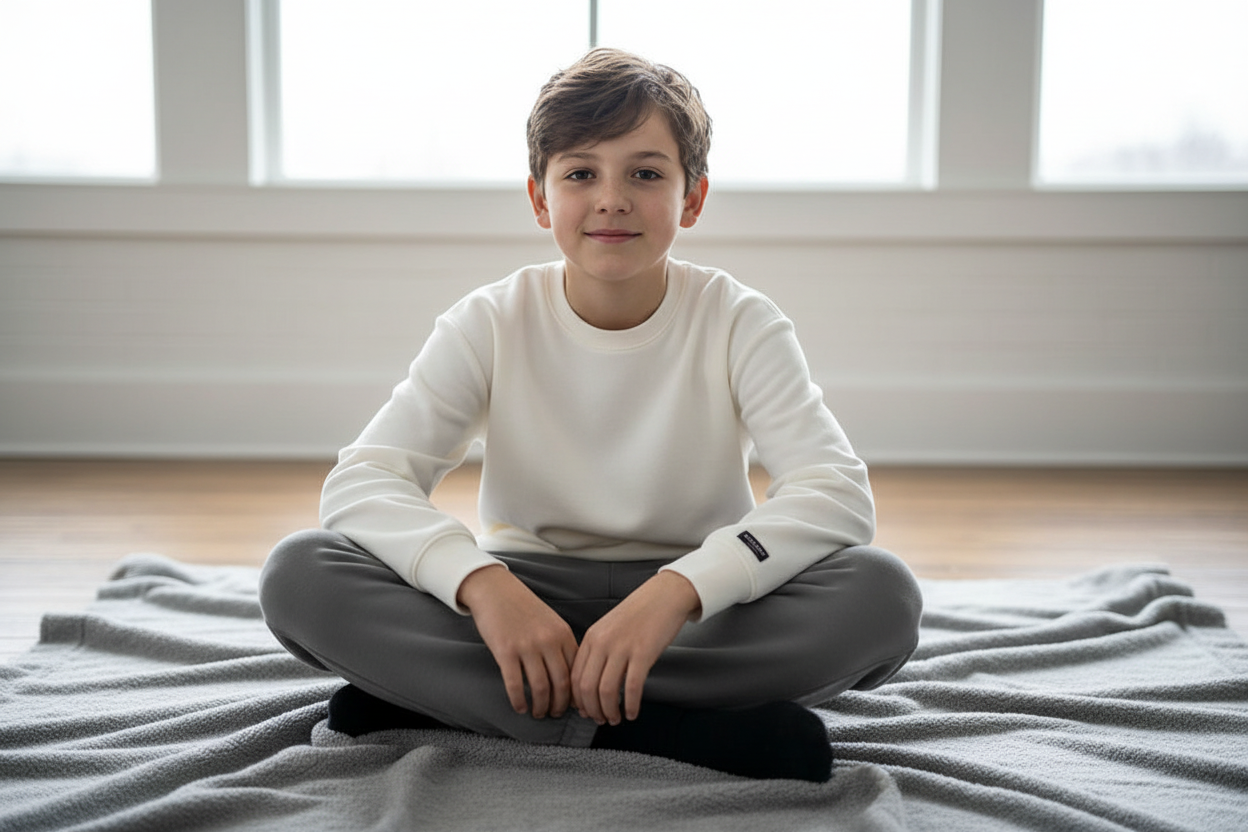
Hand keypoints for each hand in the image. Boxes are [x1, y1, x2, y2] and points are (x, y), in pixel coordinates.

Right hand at [457, 565, 578, 718]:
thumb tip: (571, 679)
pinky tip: (519, 707)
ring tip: (537, 713)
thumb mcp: (551, 623)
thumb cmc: (524, 609)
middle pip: (561, 684)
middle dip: (560, 705)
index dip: (577, 694)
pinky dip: (519, 701)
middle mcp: (548, 641)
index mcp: (563, 634)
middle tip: (554, 714)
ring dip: (540, 707)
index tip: (573, 706)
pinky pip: (515, 685)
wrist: (496, 590)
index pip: (577, 672)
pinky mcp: (505, 651)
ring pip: (540, 688)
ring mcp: (527, 646)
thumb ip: (562, 646)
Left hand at [571, 571, 700, 725]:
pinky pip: (632, 687)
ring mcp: (622, 648)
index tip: (585, 711)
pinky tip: (633, 712)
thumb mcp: (608, 628)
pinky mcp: (643, 653)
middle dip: (591, 710)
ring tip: (615, 719)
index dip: (578, 700)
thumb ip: (598, 651)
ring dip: (609, 711)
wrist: (664, 596)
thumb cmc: (639, 613)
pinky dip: (630, 705)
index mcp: (591, 637)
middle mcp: (602, 643)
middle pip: (586, 687)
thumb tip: (592, 684)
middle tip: (600, 720)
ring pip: (606, 691)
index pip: (575, 677)